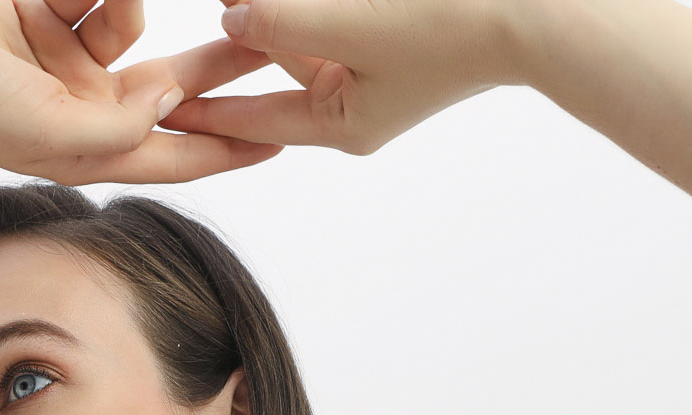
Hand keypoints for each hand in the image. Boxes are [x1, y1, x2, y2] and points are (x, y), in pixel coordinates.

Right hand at [0, 0, 284, 184]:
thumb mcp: (48, 132)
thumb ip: (121, 128)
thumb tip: (176, 98)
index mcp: (88, 146)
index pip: (174, 151)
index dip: (229, 147)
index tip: (282, 138)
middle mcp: (86, 100)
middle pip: (175, 81)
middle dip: (222, 60)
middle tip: (275, 40)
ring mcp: (68, 52)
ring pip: (130, 17)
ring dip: (110, 3)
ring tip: (48, 5)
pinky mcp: (49, 7)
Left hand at [160, 0, 524, 155]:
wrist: (536, 9)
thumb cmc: (448, 21)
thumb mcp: (347, 22)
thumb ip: (280, 19)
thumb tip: (230, 13)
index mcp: (341, 125)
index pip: (252, 121)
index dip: (201, 109)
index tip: (155, 107)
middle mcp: (354, 107)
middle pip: (274, 72)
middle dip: (235, 44)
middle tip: (189, 39)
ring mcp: (376, 72)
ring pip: (301, 39)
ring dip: (269, 18)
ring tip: (233, 6)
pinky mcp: (394, 35)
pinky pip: (331, 22)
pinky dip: (303, 12)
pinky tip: (266, 2)